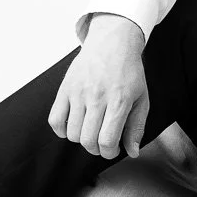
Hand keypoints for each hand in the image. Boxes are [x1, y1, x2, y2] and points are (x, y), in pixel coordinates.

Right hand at [49, 15, 148, 158]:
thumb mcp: (141, 99)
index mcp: (119, 101)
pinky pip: (55, 120)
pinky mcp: (65, 89)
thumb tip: (132, 152)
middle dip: (96, 149)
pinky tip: (74, 124)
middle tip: (103, 142)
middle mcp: (97, 97)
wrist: (112, 44)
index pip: (107, 140)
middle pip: (88, 140)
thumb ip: (136, 127)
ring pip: (72, 133)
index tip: (112, 149)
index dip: (109, 152)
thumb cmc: (129, 73)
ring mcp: (78, 92)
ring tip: (91, 130)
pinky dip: (62, 130)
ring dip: (81, 139)